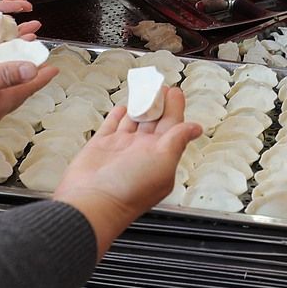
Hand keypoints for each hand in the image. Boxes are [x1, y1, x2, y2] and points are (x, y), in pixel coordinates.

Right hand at [0, 57, 58, 142]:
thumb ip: (4, 74)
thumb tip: (32, 70)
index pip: (27, 88)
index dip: (42, 77)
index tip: (55, 68)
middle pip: (17, 94)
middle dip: (30, 80)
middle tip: (40, 69)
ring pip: (3, 98)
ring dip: (13, 84)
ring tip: (18, 73)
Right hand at [54, 88, 203, 254]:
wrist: (91, 202)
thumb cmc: (128, 189)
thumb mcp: (163, 161)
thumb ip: (178, 140)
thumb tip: (195, 128)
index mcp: (161, 156)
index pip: (173, 127)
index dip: (175, 108)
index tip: (175, 91)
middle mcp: (142, 153)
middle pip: (154, 121)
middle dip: (158, 103)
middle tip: (160, 85)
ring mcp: (121, 149)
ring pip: (134, 121)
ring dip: (140, 106)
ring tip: (144, 89)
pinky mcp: (100, 147)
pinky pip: (111, 126)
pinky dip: (117, 116)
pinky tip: (122, 107)